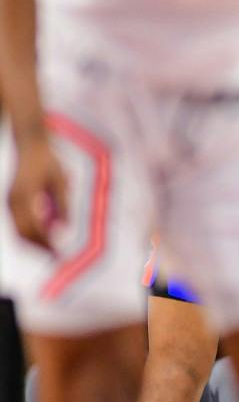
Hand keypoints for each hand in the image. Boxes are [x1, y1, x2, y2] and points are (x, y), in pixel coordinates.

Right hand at [6, 130, 65, 253]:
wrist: (31, 144)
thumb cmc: (49, 161)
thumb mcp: (61, 181)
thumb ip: (63, 205)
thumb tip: (65, 228)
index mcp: (25, 196)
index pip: (34, 228)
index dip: (46, 243)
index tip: (60, 253)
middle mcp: (13, 201)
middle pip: (23, 234)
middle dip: (39, 248)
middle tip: (57, 257)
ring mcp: (10, 202)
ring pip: (19, 231)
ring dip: (34, 243)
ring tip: (52, 251)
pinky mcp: (12, 201)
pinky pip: (19, 223)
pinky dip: (30, 234)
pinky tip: (46, 238)